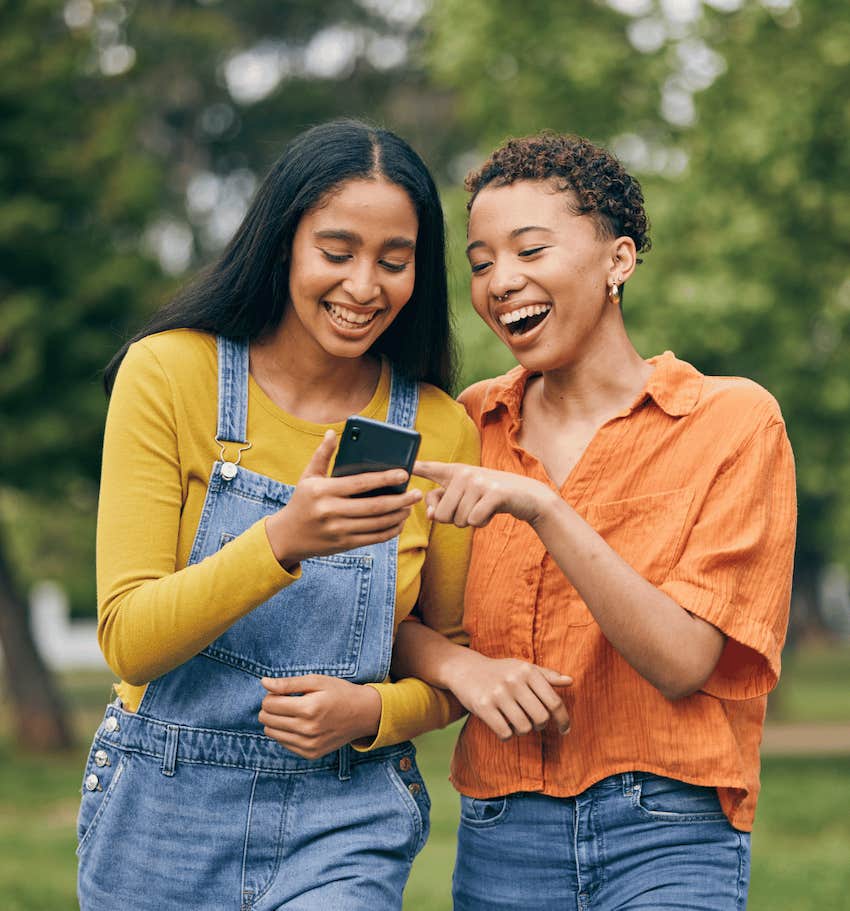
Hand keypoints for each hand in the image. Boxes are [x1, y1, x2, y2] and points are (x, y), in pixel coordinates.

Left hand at [259, 674, 381, 758]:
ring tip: (291, 712)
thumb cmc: (339, 693)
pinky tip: (299, 724)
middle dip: (270, 708)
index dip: (270, 695)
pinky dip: (286, 732)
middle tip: (285, 701)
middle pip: (267, 720)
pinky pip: (284, 744)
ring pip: (272, 733)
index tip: (280, 692)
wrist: (363, 714)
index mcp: (309, 708)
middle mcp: (308, 730)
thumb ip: (288, 683)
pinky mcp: (311, 754)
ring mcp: (309, 745)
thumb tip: (264, 683)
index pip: (269, 704)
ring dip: (275, 721)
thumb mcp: (316, 681)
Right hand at [266, 429, 421, 568]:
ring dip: (398, 516)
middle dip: (400, 500)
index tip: (404, 474)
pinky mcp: (343, 544)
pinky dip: (389, 531)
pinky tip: (399, 522)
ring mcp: (337, 530)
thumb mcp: (307, 477)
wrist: (286, 537)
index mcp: (323, 491)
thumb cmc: (302, 501)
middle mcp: (330, 511)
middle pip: (373, 506)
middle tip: (417, 494)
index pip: (360, 483)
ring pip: (376, 524)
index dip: (384, 478)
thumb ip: (322, 455)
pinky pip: (373, 538)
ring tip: (410, 507)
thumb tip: (332, 433)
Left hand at [413, 460, 556, 527]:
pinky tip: (491, 512)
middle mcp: (464, 473)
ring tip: (483, 507)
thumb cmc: (489, 497)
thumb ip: (441, 504)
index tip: (401, 465)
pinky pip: (474, 520)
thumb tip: (431, 515)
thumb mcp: (464, 497)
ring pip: (459, 520)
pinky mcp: (494, 493)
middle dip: (455, 520)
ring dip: (471, 521)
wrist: (526, 496)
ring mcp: (479, 482)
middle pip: (442, 514)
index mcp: (454, 471)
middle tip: (471, 508)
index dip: (414, 467)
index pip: (430, 468)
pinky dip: (482, 522)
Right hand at [443, 649, 572, 740]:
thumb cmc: (500, 671)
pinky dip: (507, 734)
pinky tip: (502, 725)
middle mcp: (514, 680)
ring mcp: (498, 693)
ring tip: (515, 720)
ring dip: (522, 730)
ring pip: (524, 728)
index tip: (565, 730)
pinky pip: (505, 733)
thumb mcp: (522, 667)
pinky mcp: (483, 706)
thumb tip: (571, 681)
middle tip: (533, 722)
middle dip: (539, 725)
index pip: (554, 702)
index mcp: (527, 671)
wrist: (464, 669)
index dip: (563, 720)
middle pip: (541, 718)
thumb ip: (546, 675)